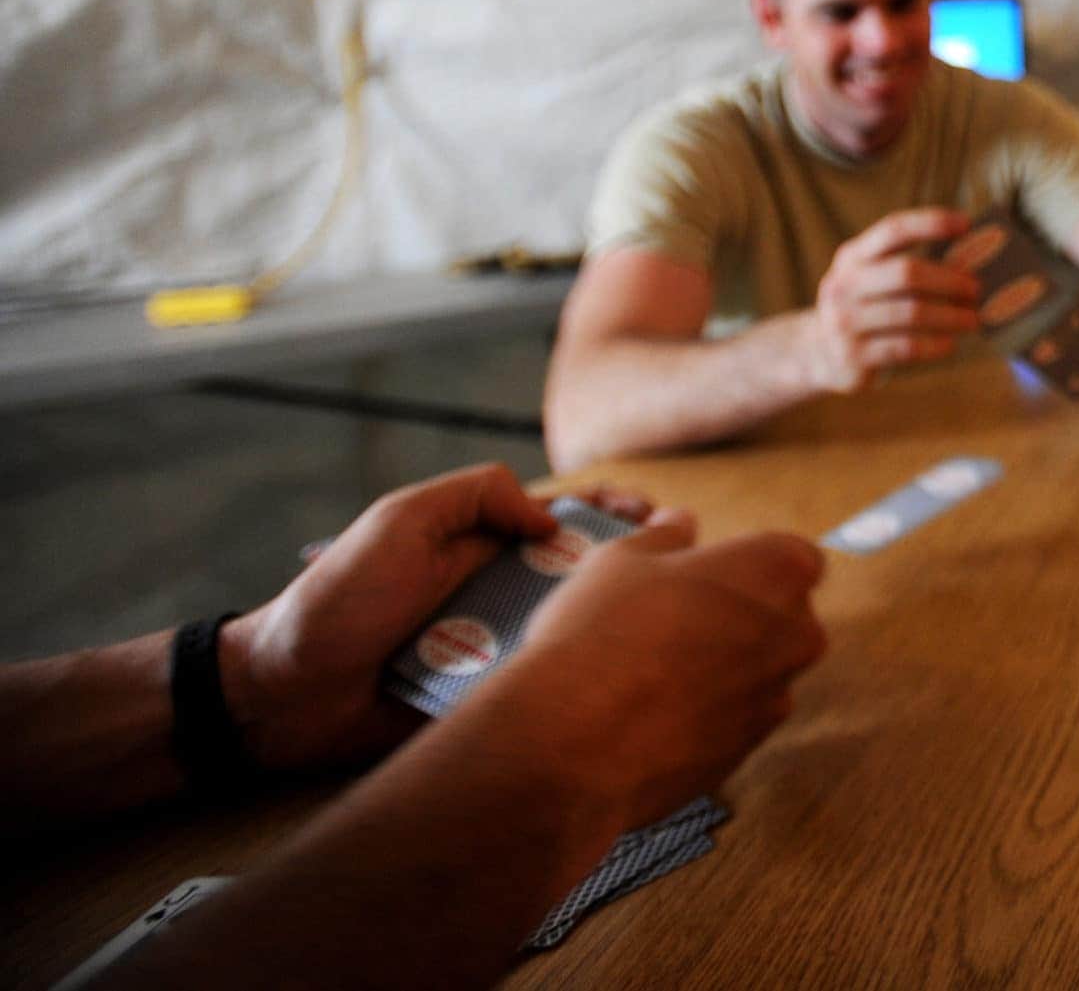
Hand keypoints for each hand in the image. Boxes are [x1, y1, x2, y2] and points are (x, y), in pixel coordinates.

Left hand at [222, 466, 652, 772]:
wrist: (280, 697)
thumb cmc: (335, 600)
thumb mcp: (400, 520)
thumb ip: (475, 495)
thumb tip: (551, 517)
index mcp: (480, 545)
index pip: (563, 518)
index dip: (612, 512)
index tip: (653, 514)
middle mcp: (497, 594)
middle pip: (584, 575)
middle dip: (637, 564)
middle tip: (679, 561)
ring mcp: (496, 649)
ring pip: (571, 632)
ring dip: (617, 624)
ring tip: (668, 618)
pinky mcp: (488, 701)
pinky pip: (541, 689)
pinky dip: (578, 682)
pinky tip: (619, 678)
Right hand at [458, 517, 827, 834]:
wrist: (574, 741)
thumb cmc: (603, 628)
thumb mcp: (623, 558)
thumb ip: (665, 536)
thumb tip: (681, 523)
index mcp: (781, 569)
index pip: (791, 557)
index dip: (746, 563)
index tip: (704, 575)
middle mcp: (798, 633)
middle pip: (781, 615)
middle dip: (739, 614)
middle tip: (672, 620)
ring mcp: (778, 696)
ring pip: (758, 669)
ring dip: (722, 666)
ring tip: (654, 672)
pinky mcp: (750, 749)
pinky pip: (734, 717)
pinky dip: (706, 713)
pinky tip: (654, 713)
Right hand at [802, 208, 980, 392]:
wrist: (817, 354)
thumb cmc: (863, 309)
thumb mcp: (870, 280)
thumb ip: (907, 268)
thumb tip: (970, 263)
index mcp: (852, 257)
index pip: (893, 229)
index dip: (930, 222)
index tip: (966, 224)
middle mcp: (844, 285)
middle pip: (907, 273)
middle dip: (949, 279)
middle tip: (977, 289)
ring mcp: (845, 322)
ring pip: (911, 312)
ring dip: (951, 316)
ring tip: (973, 319)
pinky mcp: (855, 356)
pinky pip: (906, 347)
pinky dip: (935, 345)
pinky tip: (951, 344)